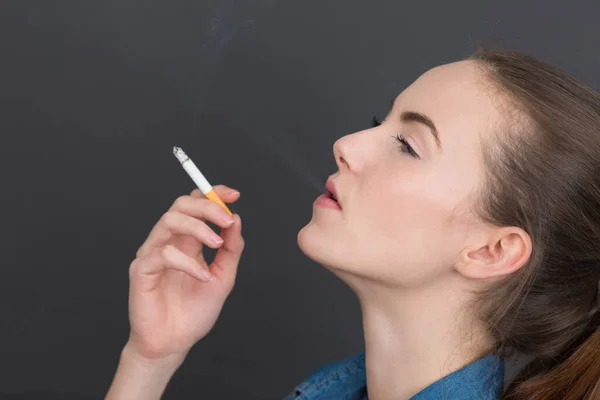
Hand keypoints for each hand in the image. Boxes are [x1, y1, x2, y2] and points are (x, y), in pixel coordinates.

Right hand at [126, 185, 243, 361]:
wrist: (174, 343)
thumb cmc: (194, 312)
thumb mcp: (223, 278)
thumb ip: (231, 250)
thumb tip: (236, 220)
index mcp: (187, 241)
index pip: (196, 205)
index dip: (213, 195)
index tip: (233, 195)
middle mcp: (169, 242)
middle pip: (181, 204)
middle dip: (207, 206)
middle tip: (227, 220)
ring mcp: (153, 253)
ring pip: (170, 220)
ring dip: (198, 228)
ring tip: (218, 245)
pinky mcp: (142, 270)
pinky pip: (163, 254)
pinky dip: (188, 262)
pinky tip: (202, 277)